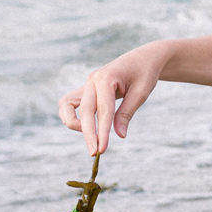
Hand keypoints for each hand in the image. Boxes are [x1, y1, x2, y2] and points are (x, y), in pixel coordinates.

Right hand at [57, 41, 170, 155]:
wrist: (143, 58)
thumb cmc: (145, 73)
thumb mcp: (141, 93)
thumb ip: (127, 113)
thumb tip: (119, 136)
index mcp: (106, 78)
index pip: (103, 110)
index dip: (102, 132)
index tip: (102, 150)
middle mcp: (92, 80)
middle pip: (84, 112)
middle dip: (89, 134)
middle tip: (96, 153)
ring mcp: (87, 83)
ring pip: (66, 106)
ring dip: (74, 124)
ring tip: (91, 136)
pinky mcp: (86, 89)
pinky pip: (69, 103)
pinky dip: (73, 117)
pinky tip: (87, 128)